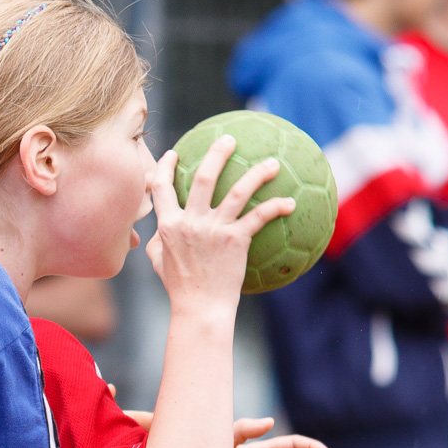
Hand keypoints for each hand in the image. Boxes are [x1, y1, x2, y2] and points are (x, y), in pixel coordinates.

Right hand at [144, 139, 293, 311]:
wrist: (199, 308)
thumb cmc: (179, 288)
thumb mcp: (158, 262)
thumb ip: (157, 243)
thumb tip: (157, 234)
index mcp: (168, 224)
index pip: (161, 187)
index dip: (165, 166)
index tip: (174, 153)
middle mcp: (190, 222)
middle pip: (203, 178)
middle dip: (217, 154)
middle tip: (230, 139)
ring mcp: (213, 230)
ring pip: (237, 192)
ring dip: (257, 174)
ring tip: (272, 163)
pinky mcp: (235, 241)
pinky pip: (258, 218)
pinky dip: (276, 207)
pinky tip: (290, 202)